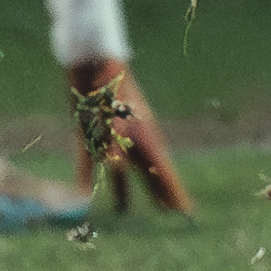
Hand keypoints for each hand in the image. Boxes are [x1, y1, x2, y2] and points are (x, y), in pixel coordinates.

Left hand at [63, 58, 190, 215]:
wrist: (92, 56)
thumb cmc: (108, 80)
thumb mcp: (114, 109)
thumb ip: (115, 140)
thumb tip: (115, 169)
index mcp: (145, 135)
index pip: (164, 171)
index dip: (173, 192)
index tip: (186, 212)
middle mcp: (131, 139)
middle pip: (147, 173)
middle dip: (156, 194)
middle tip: (169, 215)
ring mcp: (110, 136)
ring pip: (119, 171)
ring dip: (122, 191)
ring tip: (124, 212)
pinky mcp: (88, 131)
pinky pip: (89, 159)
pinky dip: (87, 175)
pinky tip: (84, 191)